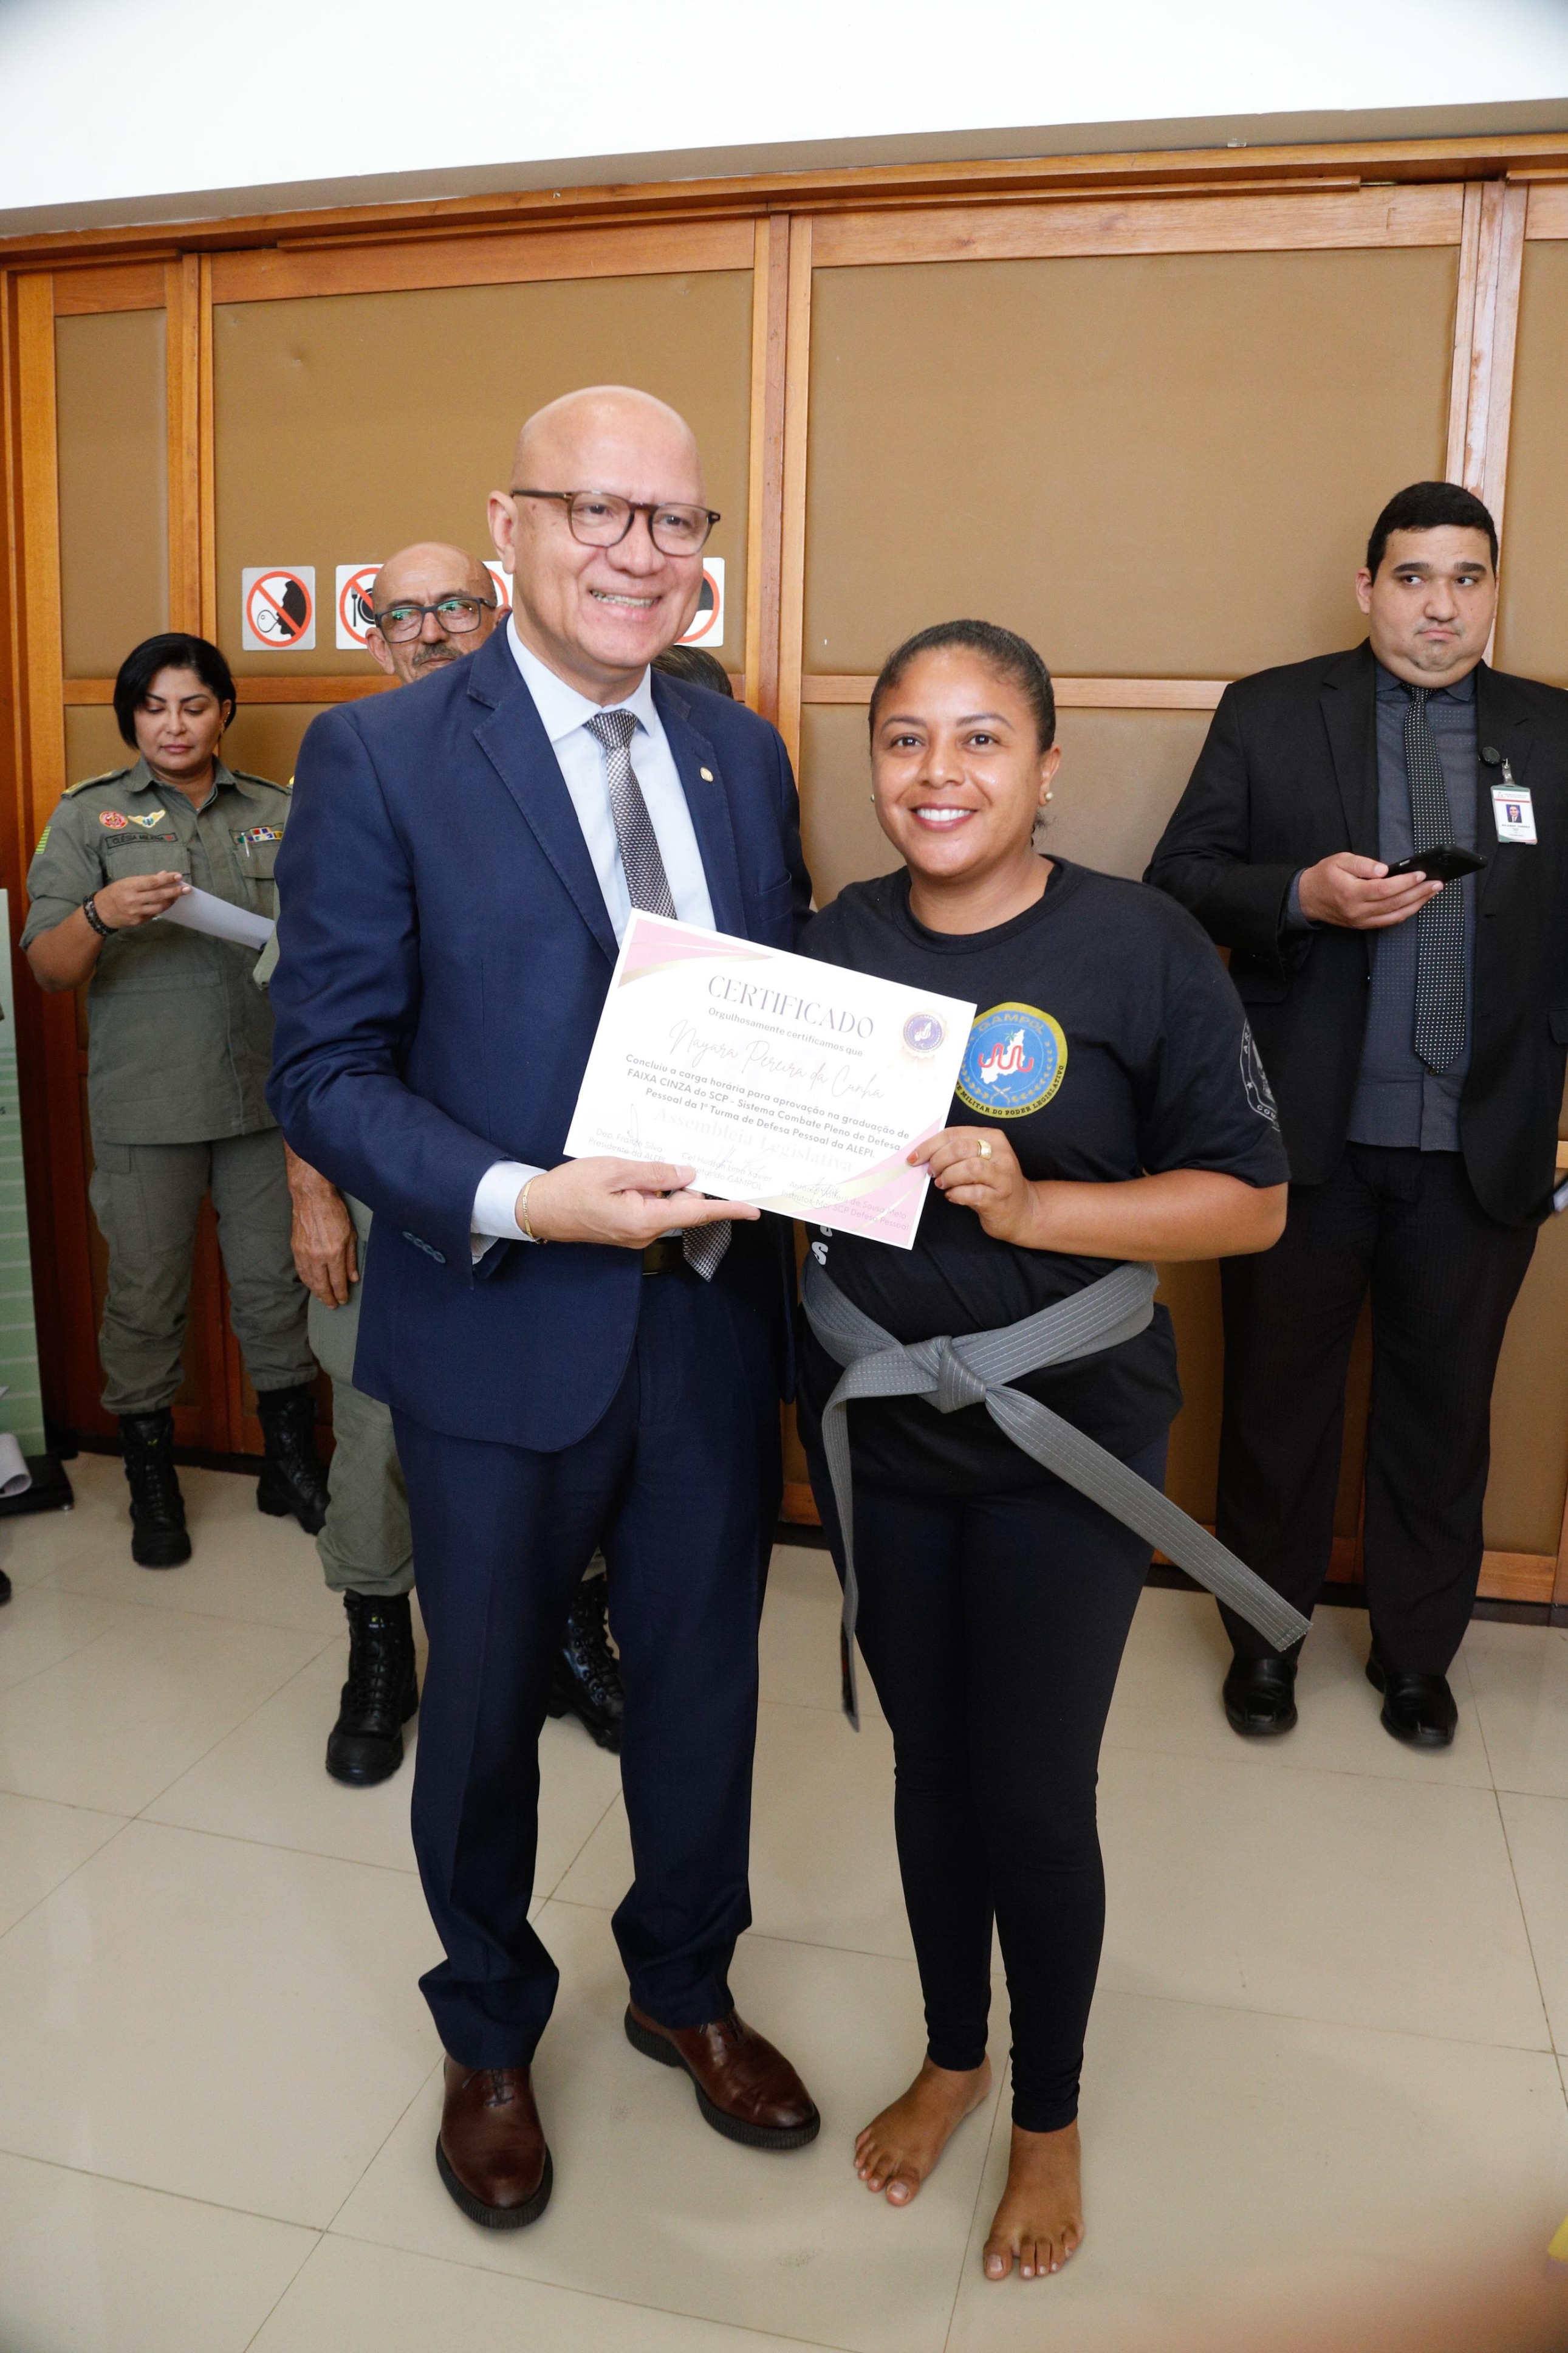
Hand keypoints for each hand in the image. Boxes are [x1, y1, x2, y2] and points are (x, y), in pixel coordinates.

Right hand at [92, 871, 189, 929]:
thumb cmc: (115, 893)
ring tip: (177, 896)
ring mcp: (136, 912)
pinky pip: (153, 914)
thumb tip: (164, 875)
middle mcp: (133, 900)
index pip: (152, 882)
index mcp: (130, 886)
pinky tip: (164, 904)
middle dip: (175, 892)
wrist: (101, 912)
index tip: (178, 877)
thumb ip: (146, 880)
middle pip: (159, 896)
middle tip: (187, 889)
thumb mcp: (127, 882)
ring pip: (159, 907)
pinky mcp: (138, 921)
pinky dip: (160, 908)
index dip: (167, 879)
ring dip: (170, 902)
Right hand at [285, 1152, 357, 1305]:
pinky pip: (301, 1271)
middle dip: (328, 1298)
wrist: (312, 1198)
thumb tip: (353, 1278)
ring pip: (310, 1280)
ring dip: (316, 1292)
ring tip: (323, 1298)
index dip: (340, 1293)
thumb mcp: (351, 1235)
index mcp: (333, 1253)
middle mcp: (317, 1256)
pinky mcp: (295, 1249)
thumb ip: (352, 1259)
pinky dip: (306, 1281)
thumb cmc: (334, 1212)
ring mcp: (304, 1254)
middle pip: (322, 1285)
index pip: (337, 1281)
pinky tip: (311, 1285)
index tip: (343, 1300)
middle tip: (332, 1306)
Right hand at [521, 1158, 758, 1248]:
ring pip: (665, 1206)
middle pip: (682, 1206)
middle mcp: (644, 1233)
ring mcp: (636, 1234)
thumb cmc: (570, 1189)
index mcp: (644, 1219)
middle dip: (682, 1183)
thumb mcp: (614, 1170)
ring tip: (633, 1168)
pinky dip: (649, 1192)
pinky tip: (630, 1176)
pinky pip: (650, 1208)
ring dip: (661, 1186)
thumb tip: (687, 1174)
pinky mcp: (628, 1229)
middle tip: (674, 1158)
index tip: (753, 1210)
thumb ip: (654, 1173)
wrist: (538, 1210)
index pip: (696, 1214)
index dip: (728, 1210)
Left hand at [909, 1127, 1041, 1244]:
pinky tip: (953, 1196)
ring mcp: (1002, 1176)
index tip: (914, 1157)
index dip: (929, 1145)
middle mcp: (1000, 1154)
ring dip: (948, 1176)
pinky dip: (956, 1194)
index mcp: (993, 1137)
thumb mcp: (979, 1159)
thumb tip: (923, 1154)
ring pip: (968, 1168)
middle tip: (932, 1172)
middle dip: (938, 1160)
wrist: (1022, 1209)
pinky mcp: (999, 1197)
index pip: (954, 1134)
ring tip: (943, 1184)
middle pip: (960, 1148)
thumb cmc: (993, 1182)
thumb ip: (957, 1152)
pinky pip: (972, 1193)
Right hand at [1296, 853, 1441, 930]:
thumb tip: (1385, 870)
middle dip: (1419, 893)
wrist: (1308, 898)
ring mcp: (1361, 921)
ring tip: (1432, 892)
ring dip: (1417, 904)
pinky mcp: (1363, 925)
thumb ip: (1362, 864)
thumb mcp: (1340, 860)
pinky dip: (1406, 912)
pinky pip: (1389, 921)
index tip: (1421, 873)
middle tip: (1436, 883)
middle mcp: (1357, 911)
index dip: (1405, 882)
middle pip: (1394, 903)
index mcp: (1350, 893)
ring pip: (1395, 915)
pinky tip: (1417, 902)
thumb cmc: (1324, 876)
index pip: (1383, 889)